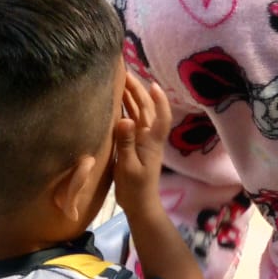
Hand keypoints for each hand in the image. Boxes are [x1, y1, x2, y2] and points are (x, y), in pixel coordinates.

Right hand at [113, 69, 170, 220]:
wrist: (139, 204)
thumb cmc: (136, 188)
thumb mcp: (129, 167)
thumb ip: (126, 143)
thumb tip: (125, 119)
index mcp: (151, 141)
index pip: (161, 116)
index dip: (159, 100)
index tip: (153, 85)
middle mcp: (148, 137)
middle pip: (146, 109)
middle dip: (138, 90)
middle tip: (124, 74)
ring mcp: (142, 140)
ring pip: (138, 113)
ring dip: (131, 97)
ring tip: (120, 81)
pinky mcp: (134, 144)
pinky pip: (131, 122)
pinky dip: (125, 109)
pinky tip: (116, 102)